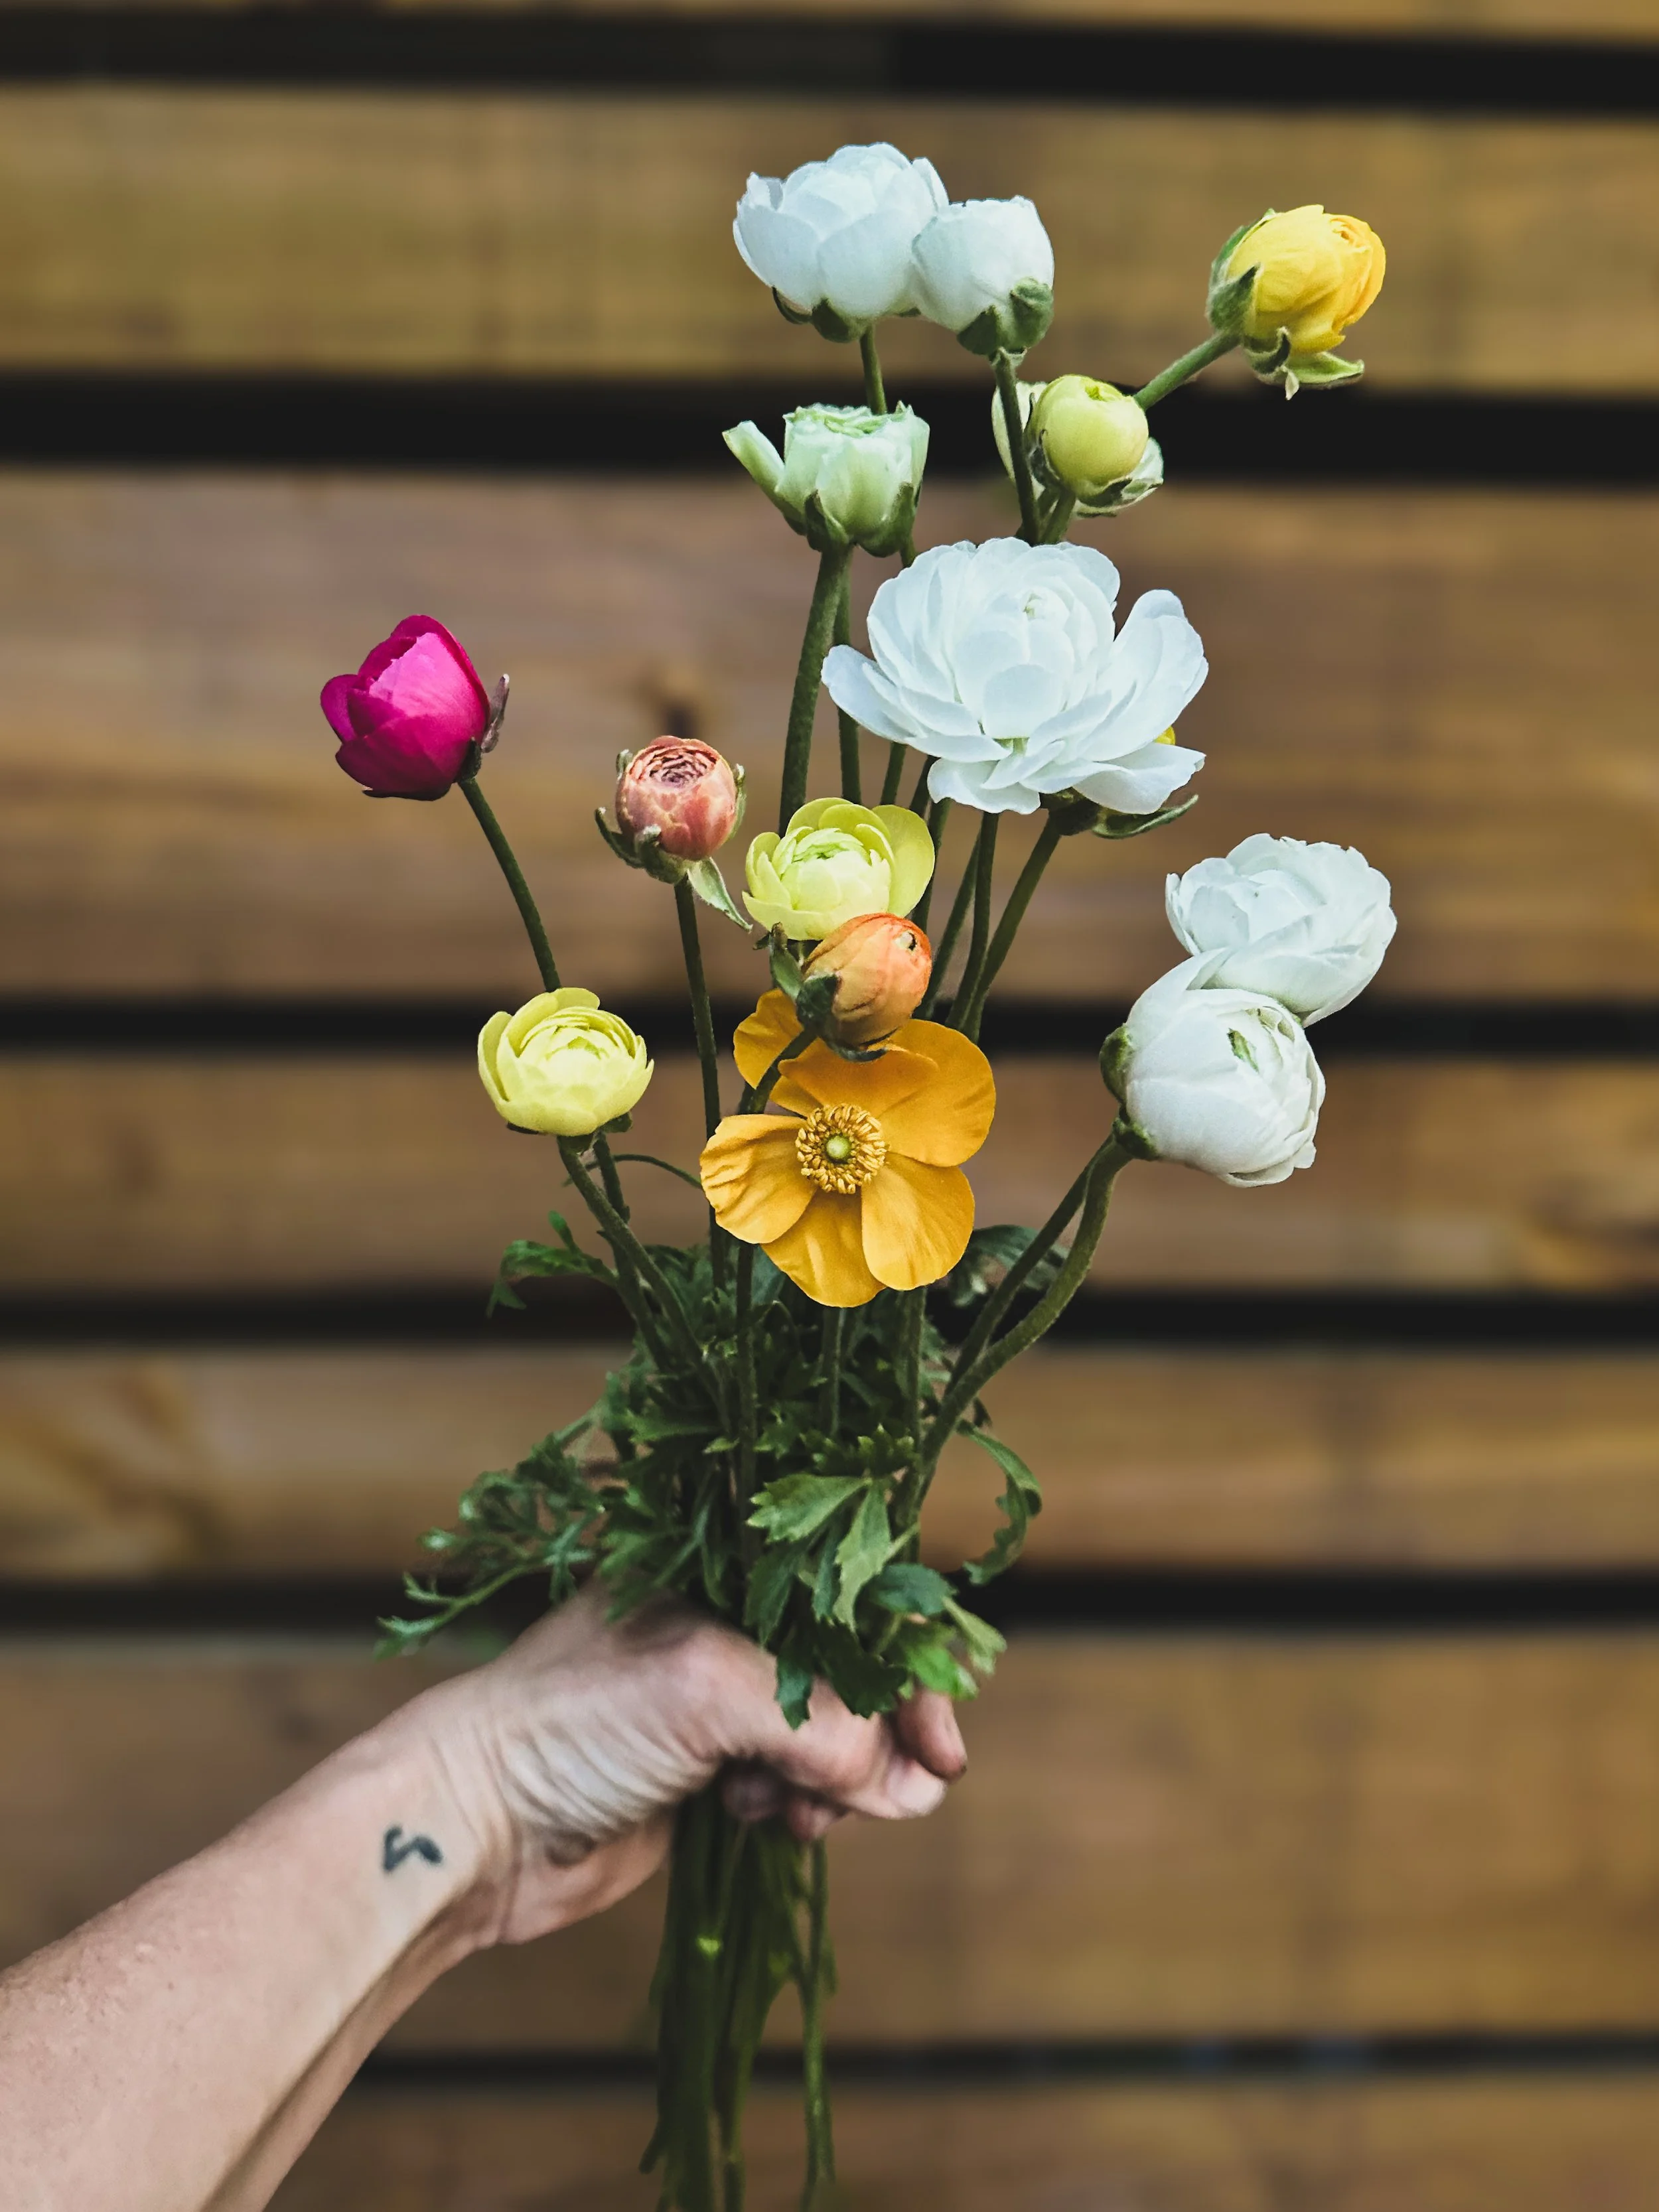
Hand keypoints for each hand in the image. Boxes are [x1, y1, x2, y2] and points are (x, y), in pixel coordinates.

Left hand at [419, 1587, 967, 1947]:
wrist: (471, 1822)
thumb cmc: (565, 1720)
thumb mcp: (704, 1688)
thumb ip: (819, 1723)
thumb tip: (910, 1785)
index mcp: (722, 1569)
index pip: (850, 1599)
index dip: (908, 1663)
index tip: (943, 1739)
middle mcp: (725, 1626)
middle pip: (852, 1674)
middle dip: (887, 1736)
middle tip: (915, 1789)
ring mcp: (713, 1702)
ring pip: (829, 1741)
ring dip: (838, 1783)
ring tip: (798, 1811)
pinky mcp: (703, 1772)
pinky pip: (792, 1788)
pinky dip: (799, 1810)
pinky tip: (760, 1822)